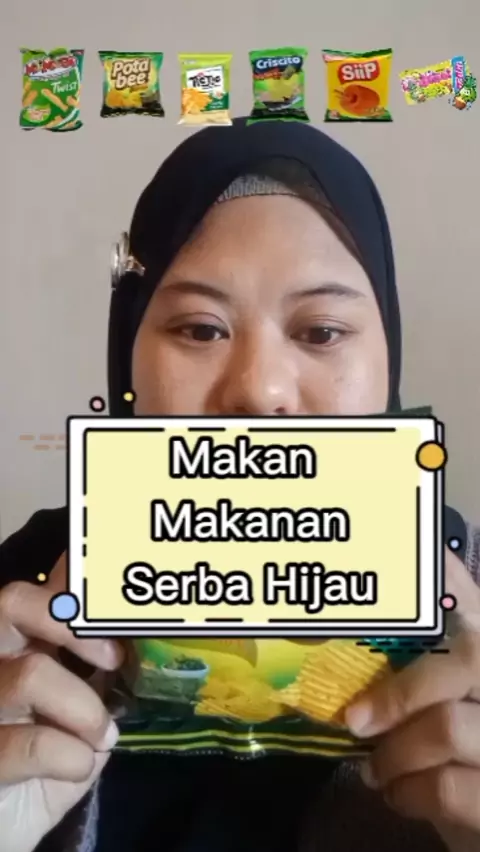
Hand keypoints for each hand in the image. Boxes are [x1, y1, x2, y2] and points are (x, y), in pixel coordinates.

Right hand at [0, 553, 123, 851]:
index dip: (72, 586)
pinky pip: (24, 743)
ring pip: (29, 673)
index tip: (119, 611)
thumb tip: (124, 622)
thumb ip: (91, 668)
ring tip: (99, 735)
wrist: (6, 828)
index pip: (32, 593)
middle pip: (14, 601)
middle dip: (74, 626)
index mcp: (9, 646)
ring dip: (83, 708)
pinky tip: (77, 766)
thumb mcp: (75, 713)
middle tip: (113, 660)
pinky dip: (67, 756)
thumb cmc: (44, 766)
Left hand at [345, 548, 479, 845]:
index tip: (378, 646)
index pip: (471, 623)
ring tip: (377, 767)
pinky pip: (448, 788)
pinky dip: (409, 792)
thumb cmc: (479, 730)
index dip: (427, 621)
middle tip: (356, 720)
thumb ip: (459, 610)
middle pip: (464, 663)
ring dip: (395, 751)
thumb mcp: (470, 670)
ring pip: (447, 728)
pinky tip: (399, 793)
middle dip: (399, 694)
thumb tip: (437, 550)